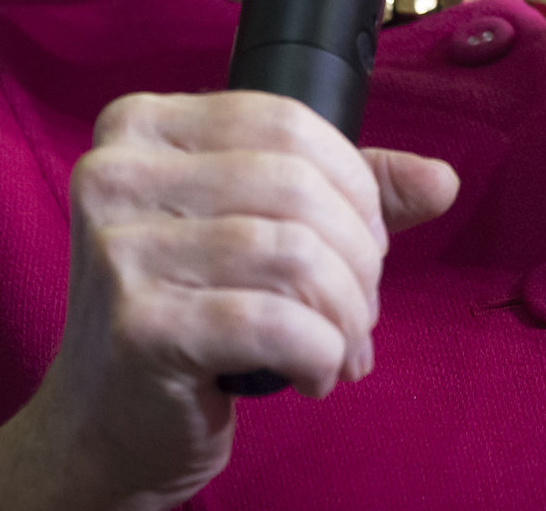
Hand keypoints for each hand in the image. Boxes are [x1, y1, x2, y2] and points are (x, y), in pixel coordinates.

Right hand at [0, 92, 457, 510]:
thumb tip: (442, 180)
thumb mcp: (258, 229)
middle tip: (360, 306)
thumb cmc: (189, 310)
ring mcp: (119, 251)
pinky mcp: (138, 327)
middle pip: (297, 188)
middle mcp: (115, 176)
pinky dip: (320, 353)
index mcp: (140, 127)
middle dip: (359, 256)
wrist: (102, 424)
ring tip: (344, 346)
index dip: (353, 182)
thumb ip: (347, 194)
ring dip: (347, 312)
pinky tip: (315, 376)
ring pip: (294, 254)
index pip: (286, 121)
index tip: (364, 238)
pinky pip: (275, 324)